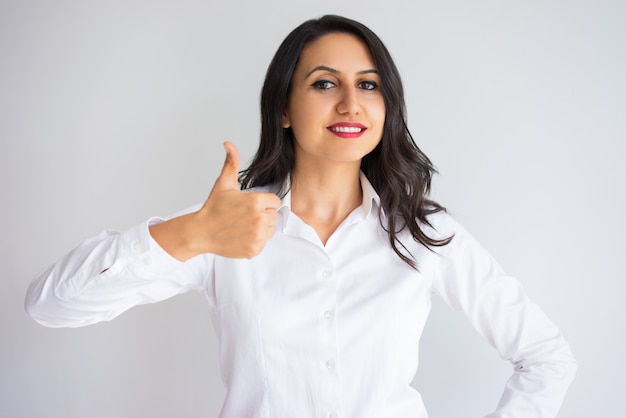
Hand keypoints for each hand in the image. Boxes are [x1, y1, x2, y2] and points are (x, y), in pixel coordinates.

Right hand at [150, 142, 280, 259]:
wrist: (201, 232)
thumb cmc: (213, 208)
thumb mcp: (223, 184)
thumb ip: (231, 163)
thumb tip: (229, 144)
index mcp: (256, 202)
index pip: (275, 201)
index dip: (263, 202)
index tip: (250, 205)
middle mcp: (259, 219)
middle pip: (273, 215)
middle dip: (262, 214)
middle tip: (244, 216)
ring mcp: (257, 236)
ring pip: (270, 230)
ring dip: (261, 228)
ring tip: (243, 225)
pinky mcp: (254, 249)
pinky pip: (264, 243)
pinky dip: (255, 241)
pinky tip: (242, 236)